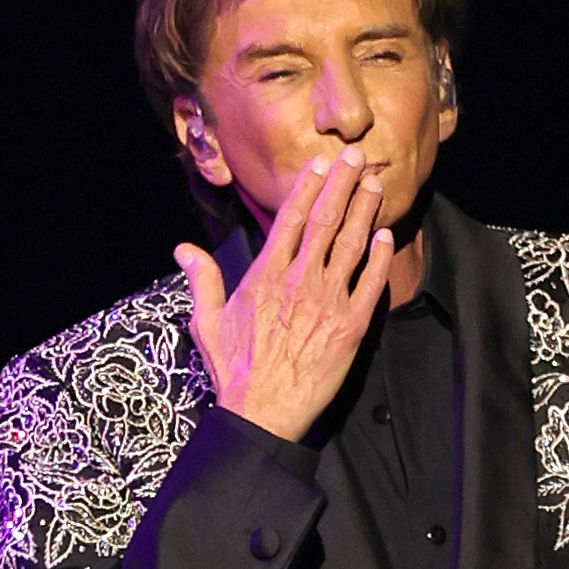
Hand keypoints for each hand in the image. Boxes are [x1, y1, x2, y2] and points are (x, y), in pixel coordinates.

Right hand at [175, 148, 395, 441]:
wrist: (263, 412)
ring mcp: (327, 302)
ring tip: (375, 182)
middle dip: (342, 184)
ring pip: (351, 244)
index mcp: (265, 275)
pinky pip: (370, 284)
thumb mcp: (207, 322)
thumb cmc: (234, 371)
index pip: (290, 219)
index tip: (320, 166)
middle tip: (356, 156)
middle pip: (325, 220)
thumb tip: (183, 249)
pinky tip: (385, 236)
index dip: (307, 188)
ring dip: (365, 210)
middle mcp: (298, 280)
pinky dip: (379, 257)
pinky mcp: (351, 327)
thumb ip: (202, 280)